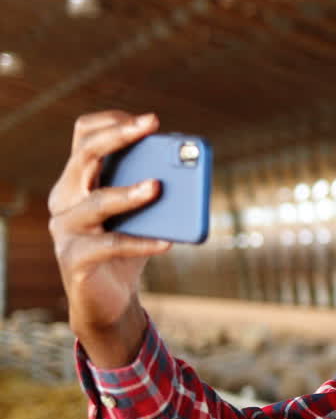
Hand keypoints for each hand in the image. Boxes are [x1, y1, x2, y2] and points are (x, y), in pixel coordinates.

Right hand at [48, 111, 170, 366]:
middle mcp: (65, 198)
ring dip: (128, 193)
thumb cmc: (127, 245)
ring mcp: (65, 229)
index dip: (111, 122)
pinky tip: (167, 242)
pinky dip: (141, 243)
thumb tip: (187, 158)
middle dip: (119, 137)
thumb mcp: (142, 211)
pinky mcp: (74, 259)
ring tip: (158, 187)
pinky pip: (109, 245)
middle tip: (151, 125)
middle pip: (84, 156)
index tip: (147, 120)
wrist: (108, 298)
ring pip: (95, 202)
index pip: (83, 135)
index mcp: (79, 179)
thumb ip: (155, 184)